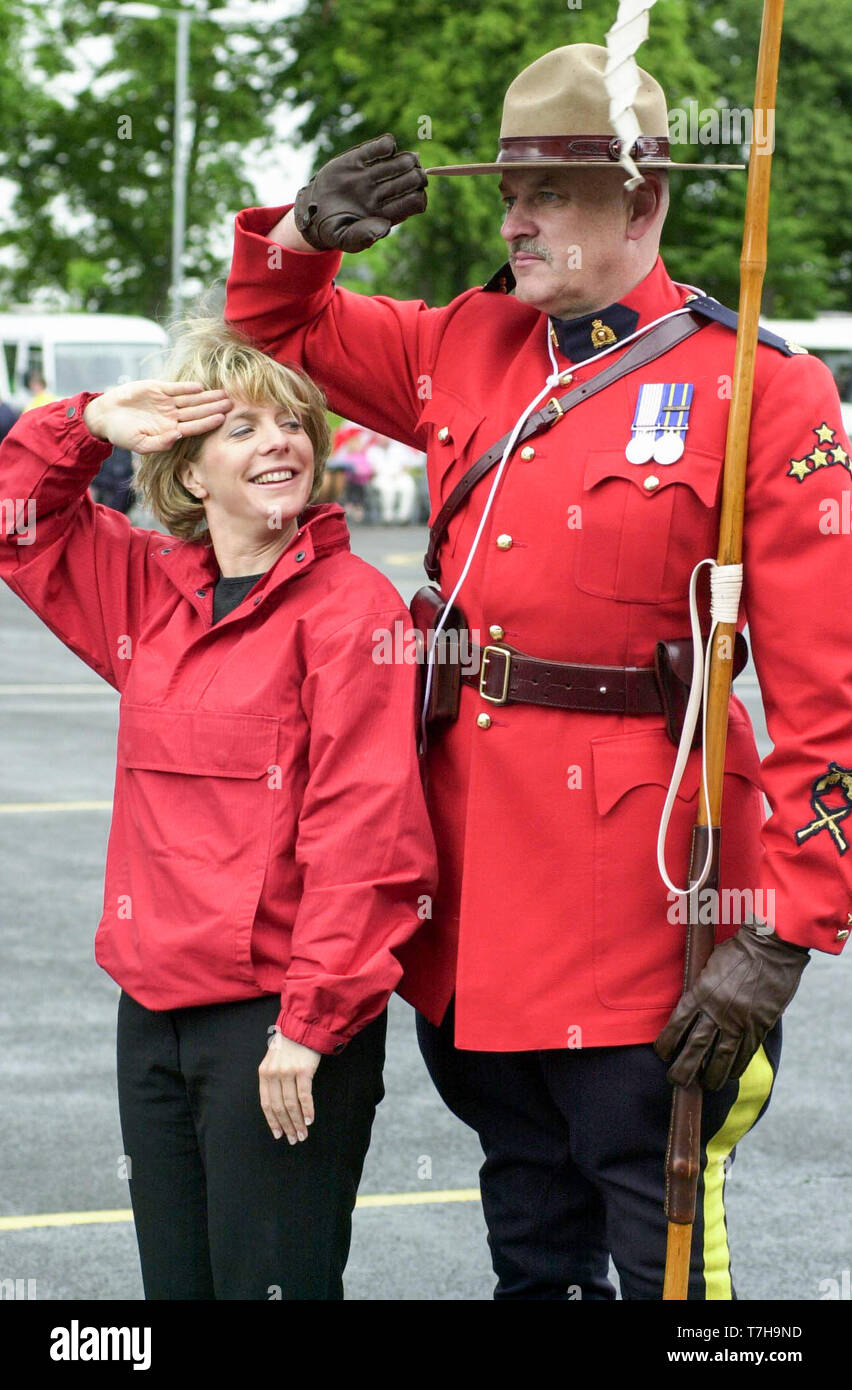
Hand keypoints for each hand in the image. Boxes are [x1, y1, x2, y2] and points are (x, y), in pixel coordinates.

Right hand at [82, 381, 232, 452]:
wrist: (106, 416)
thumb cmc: (123, 434)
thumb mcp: (140, 444)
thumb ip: (159, 443)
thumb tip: (176, 437)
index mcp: (170, 430)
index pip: (194, 426)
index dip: (208, 423)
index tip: (222, 419)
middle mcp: (172, 415)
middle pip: (197, 411)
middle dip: (214, 407)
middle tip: (231, 403)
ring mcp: (166, 402)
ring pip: (190, 399)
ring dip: (206, 396)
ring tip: (222, 393)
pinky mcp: (157, 388)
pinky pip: (175, 388)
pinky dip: (186, 387)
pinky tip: (199, 386)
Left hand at [258, 1030, 321, 1142]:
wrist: (303, 1027)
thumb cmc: (290, 1045)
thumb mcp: (274, 1060)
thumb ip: (273, 1079)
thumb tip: (277, 1104)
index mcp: (264, 1073)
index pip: (266, 1103)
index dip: (272, 1121)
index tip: (278, 1134)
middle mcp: (273, 1074)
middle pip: (278, 1107)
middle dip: (286, 1126)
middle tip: (293, 1139)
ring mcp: (288, 1072)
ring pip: (291, 1105)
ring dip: (297, 1123)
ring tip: (302, 1134)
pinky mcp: (303, 1071)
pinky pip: (304, 1096)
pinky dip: (307, 1111)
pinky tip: (309, 1120)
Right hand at [293, 133, 427, 252]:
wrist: (312, 210)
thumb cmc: (333, 228)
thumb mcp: (343, 238)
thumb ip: (362, 237)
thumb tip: (385, 227)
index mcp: (387, 212)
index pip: (415, 202)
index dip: (418, 196)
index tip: (411, 194)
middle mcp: (384, 192)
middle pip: (414, 180)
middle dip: (417, 175)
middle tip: (410, 173)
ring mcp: (373, 174)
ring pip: (404, 162)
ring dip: (406, 160)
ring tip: (398, 162)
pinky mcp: (359, 158)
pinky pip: (382, 146)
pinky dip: (387, 145)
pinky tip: (383, 149)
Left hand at [654, 918, 808, 1089]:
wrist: (771, 948)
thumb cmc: (737, 951)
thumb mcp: (708, 965)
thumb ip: (700, 989)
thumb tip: (692, 1009)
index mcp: (700, 993)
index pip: (677, 1025)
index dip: (667, 1043)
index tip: (663, 1053)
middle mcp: (717, 1011)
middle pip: (695, 1047)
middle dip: (684, 1068)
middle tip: (676, 1081)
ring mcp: (739, 1021)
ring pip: (721, 1057)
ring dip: (711, 1075)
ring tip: (705, 1086)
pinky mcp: (759, 1025)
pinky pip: (745, 1053)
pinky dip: (736, 1066)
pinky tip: (730, 1074)